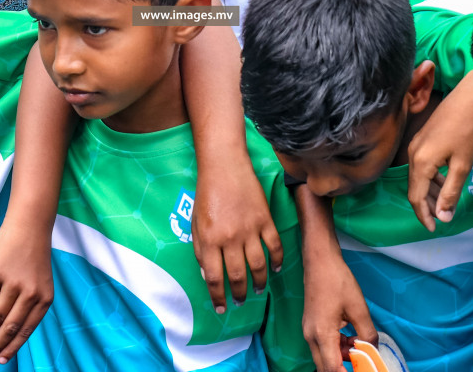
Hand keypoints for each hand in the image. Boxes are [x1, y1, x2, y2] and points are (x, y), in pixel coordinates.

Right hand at [0, 221, 53, 363]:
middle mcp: (31, 294)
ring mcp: (13, 285)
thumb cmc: (34, 254)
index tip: (2, 359)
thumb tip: (10, 330)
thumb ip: (30, 304)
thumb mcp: (40, 281)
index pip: (26, 330)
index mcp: (45, 298)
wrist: (29, 225)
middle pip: (10, 328)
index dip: (12, 347)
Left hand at [193, 151, 283, 311]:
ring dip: (259, 282)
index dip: (217, 297)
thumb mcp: (195, 223)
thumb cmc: (206, 193)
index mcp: (209, 239)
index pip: (214, 278)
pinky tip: (275, 269)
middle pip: (237, 275)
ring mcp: (249, 229)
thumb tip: (208, 275)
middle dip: (239, 294)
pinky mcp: (265, 220)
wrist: (224, 165)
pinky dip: (277, 260)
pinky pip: (274, 246)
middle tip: (241, 302)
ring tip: (258, 290)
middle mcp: (229, 238)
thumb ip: (200, 250)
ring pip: (257, 265)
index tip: (221, 308)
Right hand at [296, 191, 374, 371]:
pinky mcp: (311, 325)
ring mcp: (309, 331)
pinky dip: (337, 347)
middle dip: (344, 367)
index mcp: (321, 334)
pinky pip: (323, 345)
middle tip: (363, 361)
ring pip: (324, 357)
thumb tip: (373, 349)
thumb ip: (367, 333)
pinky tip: (351, 338)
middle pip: (325, 366)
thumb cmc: (337, 280)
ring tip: (360, 346)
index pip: (332, 369)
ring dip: (341, 357)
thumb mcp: (358, 308)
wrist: (319, 260)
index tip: (363, 369)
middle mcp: (311, 336)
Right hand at [407, 68, 472, 230]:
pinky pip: (422, 164)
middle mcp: (413, 153)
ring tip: (445, 203)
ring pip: (418, 176)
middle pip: (414, 187)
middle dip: (427, 205)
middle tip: (442, 218)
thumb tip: (443, 217)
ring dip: (430, 192)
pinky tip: (444, 181)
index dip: (423, 215)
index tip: (434, 229)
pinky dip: (431, 177)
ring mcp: (417, 144)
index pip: (416, 197)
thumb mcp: (462, 165)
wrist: (470, 98)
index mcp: (420, 162)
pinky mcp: (423, 137)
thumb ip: (451, 192)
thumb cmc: (468, 131)